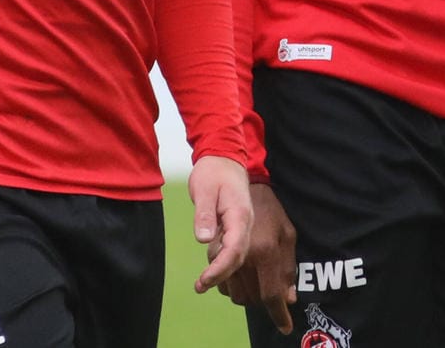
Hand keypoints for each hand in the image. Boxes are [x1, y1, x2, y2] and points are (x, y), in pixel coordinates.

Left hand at [188, 156, 254, 292]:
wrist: (224, 158)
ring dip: (222, 272)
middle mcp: (245, 224)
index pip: (235, 249)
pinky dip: (223, 262)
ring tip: (202, 283)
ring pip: (237, 255)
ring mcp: (243, 226)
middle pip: (238, 257)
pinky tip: (211, 269)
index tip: (204, 280)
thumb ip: (204, 215)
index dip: (221, 268)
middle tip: (199, 286)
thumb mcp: (204, 189)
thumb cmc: (213, 171)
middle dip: (221, 275)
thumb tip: (203, 240)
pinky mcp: (236, 227)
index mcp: (239, 215)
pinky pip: (234, 249)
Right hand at [218, 182, 298, 333]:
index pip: (272, 294)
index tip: (285, 328)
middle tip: (272, 291)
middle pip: (252, 298)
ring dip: (248, 295)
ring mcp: (225, 255)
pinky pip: (223, 284)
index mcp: (265, 251)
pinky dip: (233, 286)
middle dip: (263, 301)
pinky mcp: (213, 253)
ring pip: (236, 295)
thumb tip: (289, 297)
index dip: (279, 315)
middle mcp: (244, 257)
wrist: (235, 181)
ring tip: (258, 279)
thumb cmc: (269, 208)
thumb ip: (288, 267)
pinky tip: (242, 273)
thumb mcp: (288, 233)